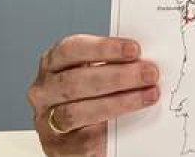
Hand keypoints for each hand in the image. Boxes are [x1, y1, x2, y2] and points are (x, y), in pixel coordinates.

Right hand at [26, 35, 159, 155]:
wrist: (79, 134)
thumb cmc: (89, 95)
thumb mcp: (96, 72)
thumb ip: (113, 64)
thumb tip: (145, 59)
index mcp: (52, 64)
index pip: (71, 49)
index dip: (103, 47)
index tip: (134, 49)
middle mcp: (44, 91)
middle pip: (76, 80)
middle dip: (118, 76)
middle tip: (150, 73)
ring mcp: (47, 120)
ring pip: (77, 111)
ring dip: (119, 102)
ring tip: (149, 95)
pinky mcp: (58, 146)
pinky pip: (84, 138)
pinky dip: (110, 129)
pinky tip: (131, 121)